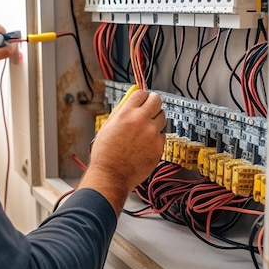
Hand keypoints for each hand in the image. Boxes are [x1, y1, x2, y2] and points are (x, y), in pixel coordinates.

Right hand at [78, 90, 165, 214]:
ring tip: (145, 129)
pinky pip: (162, 135)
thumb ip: (121, 111)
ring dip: (155, 120)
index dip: (142, 96)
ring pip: (162, 117)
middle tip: (150, 108)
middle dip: (153, 103)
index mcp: (126, 113)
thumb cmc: (106, 153)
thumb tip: (130, 100)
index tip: (142, 100)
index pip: (142, 93)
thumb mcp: (108, 126)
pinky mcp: (159, 146)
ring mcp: (152, 133)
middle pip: (157, 101)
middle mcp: (141, 120)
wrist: (111, 175)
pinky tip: (145, 143)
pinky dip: (156, 137)